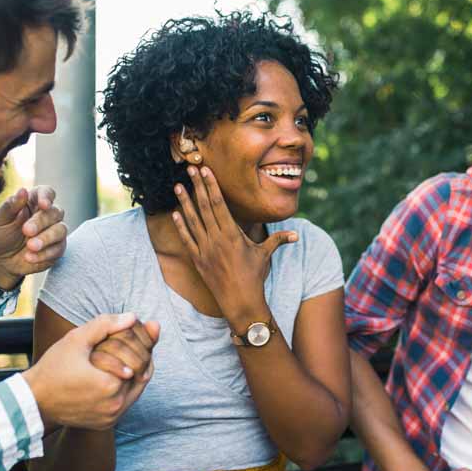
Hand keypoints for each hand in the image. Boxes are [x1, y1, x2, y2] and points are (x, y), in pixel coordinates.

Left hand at [0, 186, 66, 288]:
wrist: (2, 261)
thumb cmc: (1, 235)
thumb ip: (10, 205)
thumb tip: (23, 190)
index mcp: (33, 203)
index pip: (47, 192)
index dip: (47, 196)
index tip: (43, 205)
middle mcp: (47, 215)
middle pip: (55, 212)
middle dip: (41, 222)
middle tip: (26, 231)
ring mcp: (55, 232)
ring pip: (61, 229)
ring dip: (46, 238)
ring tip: (30, 246)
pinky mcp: (58, 248)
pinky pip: (58, 249)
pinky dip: (44, 254)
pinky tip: (30, 257)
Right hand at [22, 313, 159, 431]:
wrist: (32, 402)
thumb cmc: (52, 368)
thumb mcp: (75, 340)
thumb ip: (105, 325)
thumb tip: (132, 317)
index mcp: (110, 384)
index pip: (142, 356)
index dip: (140, 340)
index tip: (134, 329)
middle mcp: (115, 405)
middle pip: (143, 372)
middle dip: (141, 354)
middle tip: (136, 340)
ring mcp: (112, 417)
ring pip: (137, 388)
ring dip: (136, 370)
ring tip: (127, 353)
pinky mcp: (107, 423)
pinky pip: (126, 401)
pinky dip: (126, 386)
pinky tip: (120, 370)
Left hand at [172, 165, 296, 327]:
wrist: (240, 301)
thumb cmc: (254, 277)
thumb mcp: (265, 254)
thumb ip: (278, 240)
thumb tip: (296, 235)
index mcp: (232, 234)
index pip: (220, 204)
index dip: (211, 186)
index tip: (205, 171)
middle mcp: (217, 239)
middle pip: (205, 207)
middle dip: (197, 187)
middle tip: (189, 169)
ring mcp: (205, 249)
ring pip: (192, 221)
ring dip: (185, 202)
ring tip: (178, 186)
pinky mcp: (198, 260)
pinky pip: (187, 239)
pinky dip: (181, 226)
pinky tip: (176, 213)